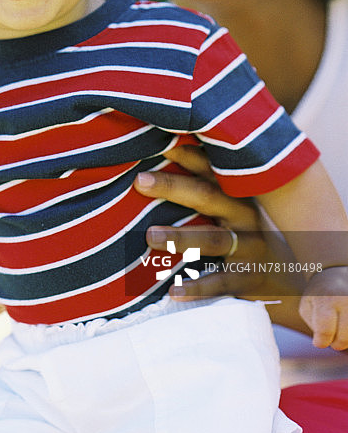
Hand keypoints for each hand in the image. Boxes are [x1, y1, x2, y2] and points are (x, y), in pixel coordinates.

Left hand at [137, 146, 305, 310]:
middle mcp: (245, 214)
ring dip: (180, 237)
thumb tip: (157, 157)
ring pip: (214, 239)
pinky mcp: (248, 278)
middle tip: (140, 180)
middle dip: (173, 186)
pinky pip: (222, 283)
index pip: (210, 166)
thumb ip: (203, 184)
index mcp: (236, 191)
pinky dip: (197, 287)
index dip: (185, 152)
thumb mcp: (233, 204)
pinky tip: (173, 291)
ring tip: (150, 236)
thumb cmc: (246, 231)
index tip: (159, 141)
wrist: (292, 276)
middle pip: (208, 196)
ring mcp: (250, 247)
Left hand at [300, 267, 347, 349]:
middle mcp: (345, 301)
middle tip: (332, 338)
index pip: (325, 331)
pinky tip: (345, 324)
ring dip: (347, 339)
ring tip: (340, 328)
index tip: (319, 341)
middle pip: (344, 338)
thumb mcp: (307, 306)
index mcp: (326, 300)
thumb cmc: (318, 295)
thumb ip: (313, 325)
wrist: (335, 275)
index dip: (321, 341)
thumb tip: (322, 342)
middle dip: (337, 344)